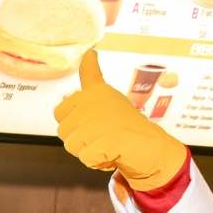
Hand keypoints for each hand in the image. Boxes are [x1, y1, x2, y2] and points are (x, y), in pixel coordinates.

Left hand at [53, 50, 186, 190]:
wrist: (149, 145)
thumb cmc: (124, 122)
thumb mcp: (105, 96)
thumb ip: (91, 78)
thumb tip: (89, 51)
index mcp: (95, 91)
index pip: (62, 107)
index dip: (71, 118)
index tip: (93, 98)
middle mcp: (95, 103)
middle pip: (63, 131)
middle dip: (78, 139)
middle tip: (100, 135)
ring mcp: (100, 122)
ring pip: (71, 146)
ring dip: (87, 151)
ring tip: (106, 143)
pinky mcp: (106, 142)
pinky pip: (85, 158)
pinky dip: (97, 161)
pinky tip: (112, 153)